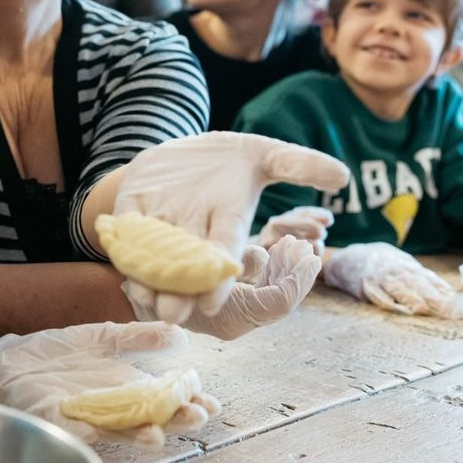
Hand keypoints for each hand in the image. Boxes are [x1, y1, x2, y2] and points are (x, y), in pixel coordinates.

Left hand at [0, 321, 219, 447]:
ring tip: (157, 432)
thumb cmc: (58, 353)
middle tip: (195, 415)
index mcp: (129, 387)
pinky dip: (90, 431)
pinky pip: (78, 430)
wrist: (14, 360)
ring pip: (122, 432)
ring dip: (142, 435)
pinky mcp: (62, 421)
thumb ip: (138, 336)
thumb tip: (179, 333)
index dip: (191, 402)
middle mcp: (116, 407)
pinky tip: (100, 429)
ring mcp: (90, 417)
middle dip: (176, 421)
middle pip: (154, 420)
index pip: (168, 399)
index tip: (210, 402)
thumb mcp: (103, 336)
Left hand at [114, 132, 348, 324]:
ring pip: (156, 258)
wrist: (179, 150)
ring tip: (144, 297)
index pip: (223, 252)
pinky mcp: (133, 213)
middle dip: (182, 291)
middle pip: (188, 266)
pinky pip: (127, 235)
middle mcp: (194, 230)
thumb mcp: (262, 154)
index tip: (214, 302)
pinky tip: (120, 267)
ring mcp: (162, 223)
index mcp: (226, 221)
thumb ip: (297, 165)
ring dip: (150, 279)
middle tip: (174, 313)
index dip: (219, 276)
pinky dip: (124, 249)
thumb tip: (342, 175)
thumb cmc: (227, 158)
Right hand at [323, 243, 462, 318]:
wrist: (347, 260)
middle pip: (417, 284)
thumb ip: (420, 277)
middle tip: (446, 310)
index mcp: (406, 265)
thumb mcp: (401, 263)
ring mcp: (379, 278)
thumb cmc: (380, 264)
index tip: (456, 303)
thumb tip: (446, 293)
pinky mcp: (365, 288)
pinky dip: (392, 305)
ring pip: (399, 290)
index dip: (443, 291)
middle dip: (432, 297)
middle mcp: (394, 270)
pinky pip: (380, 297)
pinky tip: (401, 311)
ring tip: (424, 309)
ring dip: (413, 300)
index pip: (429, 279)